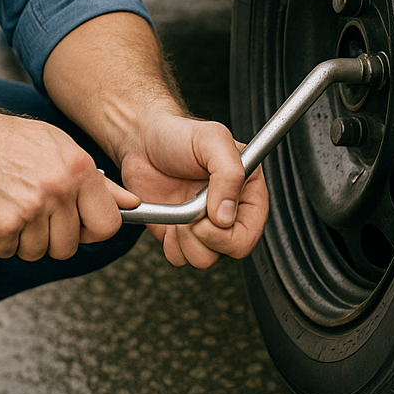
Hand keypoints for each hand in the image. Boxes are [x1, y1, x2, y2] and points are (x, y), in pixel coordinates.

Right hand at [0, 109, 139, 261]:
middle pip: (69, 246)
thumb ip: (97, 180)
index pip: (108, 224)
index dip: (92, 230)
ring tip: (10, 203)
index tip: (80, 225)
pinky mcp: (1, 226)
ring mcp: (30, 209)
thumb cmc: (5, 140)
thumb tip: (130, 203)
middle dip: (51, 236)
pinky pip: (9, 252)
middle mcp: (58, 189)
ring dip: (23, 238)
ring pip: (38, 252)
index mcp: (78, 168)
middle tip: (31, 208)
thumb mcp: (58, 145)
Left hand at [119, 112, 268, 267]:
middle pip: (229, 250)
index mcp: (247, 192)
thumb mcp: (213, 139)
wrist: (143, 140)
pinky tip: (169, 216)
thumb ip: (229, 173)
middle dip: (204, 234)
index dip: (229, 234)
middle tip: (192, 208)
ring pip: (204, 259)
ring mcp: (204, 225)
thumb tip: (226, 216)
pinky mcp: (179, 234)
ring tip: (179, 208)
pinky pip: (179, 258)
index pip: (250, 234)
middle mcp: (229, 212)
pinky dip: (170, 242)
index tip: (210, 216)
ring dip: (186, 238)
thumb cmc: (179, 134)